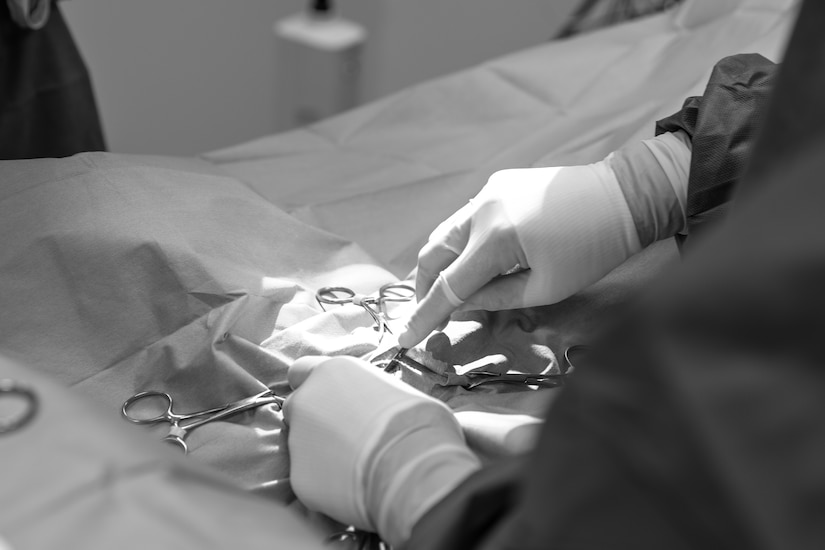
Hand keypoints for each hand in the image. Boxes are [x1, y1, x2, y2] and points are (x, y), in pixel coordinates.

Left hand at [283, 356, 479, 547]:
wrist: (412, 466)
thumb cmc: (417, 422)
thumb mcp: (398, 393)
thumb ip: (373, 397)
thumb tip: (384, 410)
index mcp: (330, 373)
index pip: (301, 371)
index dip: (314, 386)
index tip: (329, 398)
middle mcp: (305, 401)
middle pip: (300, 410)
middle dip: (316, 422)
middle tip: (348, 437)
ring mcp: (297, 441)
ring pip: (304, 446)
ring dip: (323, 453)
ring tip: (358, 465)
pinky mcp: (299, 477)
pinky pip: (311, 479)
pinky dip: (326, 483)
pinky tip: (353, 486)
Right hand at [399, 163, 641, 347]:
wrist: (624, 196)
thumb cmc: (593, 249)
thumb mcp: (546, 288)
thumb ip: (496, 298)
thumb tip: (461, 303)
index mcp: (496, 239)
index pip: (448, 285)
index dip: (425, 315)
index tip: (405, 338)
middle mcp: (482, 208)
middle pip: (433, 253)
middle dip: (424, 286)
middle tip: (426, 313)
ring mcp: (488, 190)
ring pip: (446, 232)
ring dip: (441, 263)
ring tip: (447, 290)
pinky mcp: (499, 182)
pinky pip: (467, 217)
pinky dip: (461, 242)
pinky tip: (475, 259)